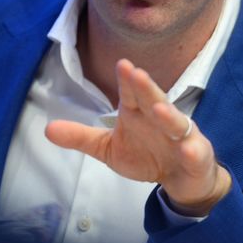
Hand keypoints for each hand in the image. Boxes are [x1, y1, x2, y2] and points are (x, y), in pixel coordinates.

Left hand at [45, 58, 230, 215]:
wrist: (181, 178)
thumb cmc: (146, 155)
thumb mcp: (108, 148)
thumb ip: (80, 137)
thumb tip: (46, 129)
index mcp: (138, 113)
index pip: (131, 93)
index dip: (127, 80)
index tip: (122, 64)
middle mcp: (160, 118)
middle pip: (153, 99)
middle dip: (146, 87)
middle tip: (135, 73)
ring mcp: (181, 136)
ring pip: (176, 122)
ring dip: (168, 115)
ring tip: (158, 107)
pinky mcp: (196, 156)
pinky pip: (195, 152)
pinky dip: (192, 149)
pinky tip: (188, 147)